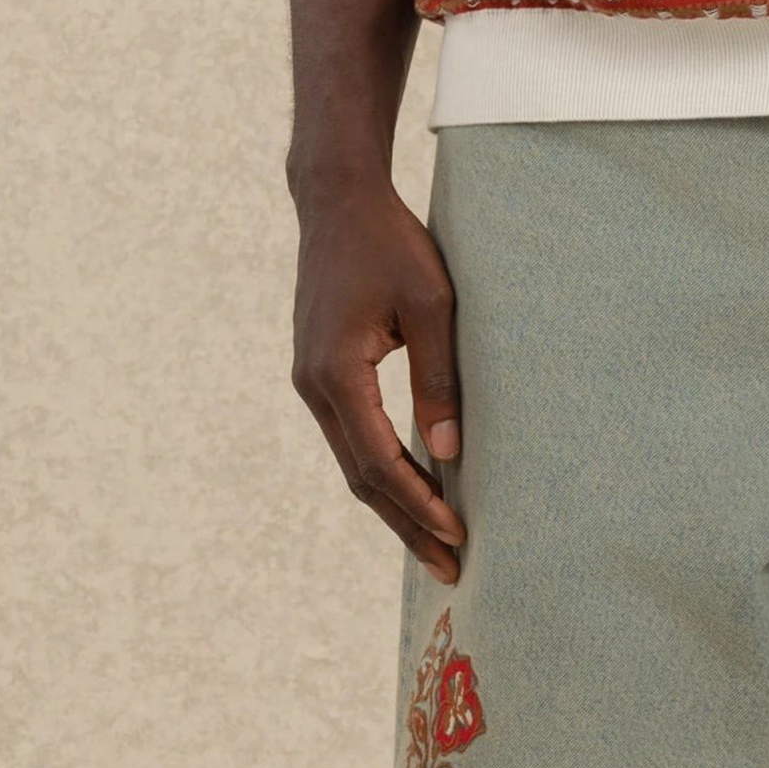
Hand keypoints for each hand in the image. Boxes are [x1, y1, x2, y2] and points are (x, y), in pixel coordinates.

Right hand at [290, 174, 467, 583]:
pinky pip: (350, 435)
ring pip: (353, 461)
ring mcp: (310, 381)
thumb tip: (448, 454)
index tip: (458, 535)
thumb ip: (438, 379)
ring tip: (437, 538)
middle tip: (450, 567)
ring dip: (394, 501)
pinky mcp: (319, 372)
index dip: (419, 504)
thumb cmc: (390, 243)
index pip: (379, 463)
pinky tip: (413, 484)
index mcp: (336, 373)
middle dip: (407, 524)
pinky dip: (381, 467)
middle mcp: (313, 387)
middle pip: (361, 478)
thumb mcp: (430, 304)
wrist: (338, 200)